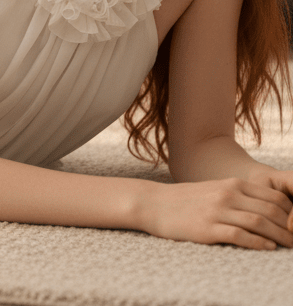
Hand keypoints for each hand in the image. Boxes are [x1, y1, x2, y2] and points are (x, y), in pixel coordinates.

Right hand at [145, 177, 292, 249]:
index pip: (274, 198)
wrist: (154, 203)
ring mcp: (217, 211)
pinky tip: (268, 247)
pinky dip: (258, 242)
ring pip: (260, 223)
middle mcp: (227, 195)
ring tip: (291, 247)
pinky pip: (240, 235)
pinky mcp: (207, 228)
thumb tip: (270, 211)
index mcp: (231, 184)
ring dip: (281, 238)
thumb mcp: (215, 190)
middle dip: (291, 228)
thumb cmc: (186, 200)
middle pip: (272, 212)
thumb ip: (239, 196)